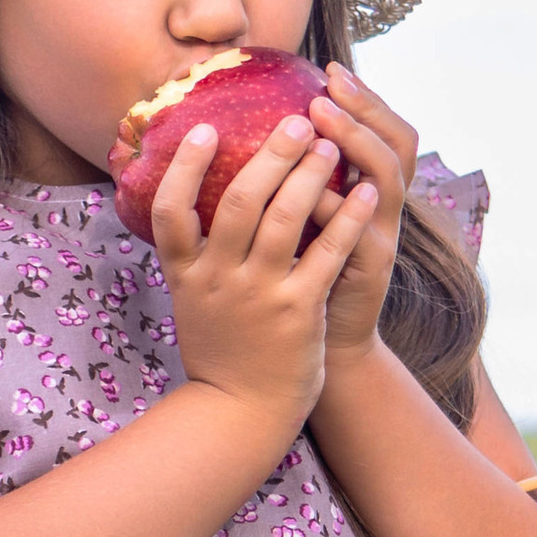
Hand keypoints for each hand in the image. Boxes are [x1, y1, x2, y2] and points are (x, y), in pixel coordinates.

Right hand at [146, 108, 379, 437]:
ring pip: (285, 219)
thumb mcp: (192, 302)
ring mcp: (260, 295)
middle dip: (269, 155)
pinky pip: (328, 254)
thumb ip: (195, 255)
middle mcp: (220, 279)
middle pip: (239, 202)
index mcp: (187, 275)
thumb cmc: (221, 352)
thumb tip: (195, 200)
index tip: (204, 129)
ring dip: (310, 175)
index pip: (169, 212)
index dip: (185, 168)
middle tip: (296, 122)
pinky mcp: (299, 312)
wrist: (240, 414)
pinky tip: (366, 193)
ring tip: (331, 145)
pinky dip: (348, 218)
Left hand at [305, 65, 417, 356]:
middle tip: (330, 84)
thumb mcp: (301, 225)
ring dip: (356, 143)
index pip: (388, 130)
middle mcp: (385, 213)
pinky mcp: (368, 275)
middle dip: (365, 109)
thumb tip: (252, 130)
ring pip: (386, 181)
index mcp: (371, 194)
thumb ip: (292, 181)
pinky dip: (336, 211)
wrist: (317, 353)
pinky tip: (310, 191)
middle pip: (399, 145)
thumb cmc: (299, 283)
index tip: (330, 69)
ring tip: (319, 118)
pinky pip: (357, 235)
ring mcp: (383, 242)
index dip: (367, 98)